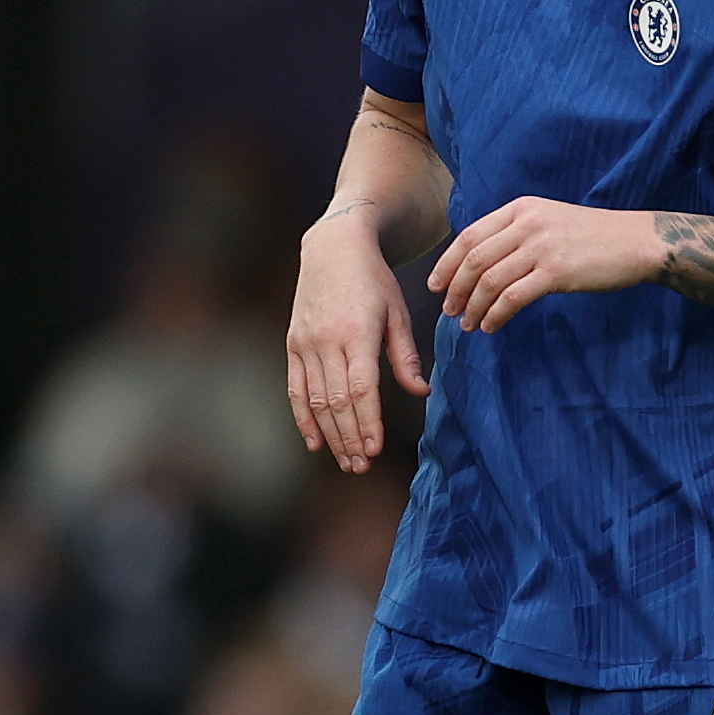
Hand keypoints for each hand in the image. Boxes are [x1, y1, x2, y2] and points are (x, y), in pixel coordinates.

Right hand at [285, 208, 429, 472]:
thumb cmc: (372, 280)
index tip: (375, 448)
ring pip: (314, 400)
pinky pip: (295, 388)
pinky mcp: (293, 345)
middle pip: (336, 400)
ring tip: (344, 460)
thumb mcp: (397, 312)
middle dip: (349, 436)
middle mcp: (326, 341)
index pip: (361, 387)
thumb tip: (420, 392)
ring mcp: (304, 344)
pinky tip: (314, 441)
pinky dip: (303, 417)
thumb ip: (406, 355)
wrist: (331, 248)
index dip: (367, 421)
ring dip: (330, 434)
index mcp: (356, 332)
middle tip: (361, 466)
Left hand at [425, 196, 660, 337]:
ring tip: (467, 324)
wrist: (639, 242)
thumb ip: (515, 233)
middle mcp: (527, 224)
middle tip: (448, 310)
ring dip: (472, 306)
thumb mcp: (548, 221)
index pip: (469, 236)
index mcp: (521, 209)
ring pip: (489, 281)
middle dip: (454, 289)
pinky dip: (495, 315)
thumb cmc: (593, 236)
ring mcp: (542, 247)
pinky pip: (512, 297)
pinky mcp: (557, 272)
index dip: (446, 264)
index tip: (435, 285)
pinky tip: (491, 326)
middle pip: (474, 260)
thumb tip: (478, 263)